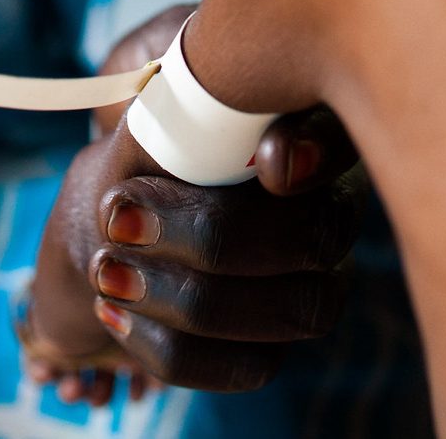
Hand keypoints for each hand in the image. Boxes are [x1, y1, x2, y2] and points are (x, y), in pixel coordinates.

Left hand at [25, 6, 363, 404]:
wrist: (121, 198)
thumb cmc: (150, 117)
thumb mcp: (152, 80)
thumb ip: (174, 79)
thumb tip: (166, 82)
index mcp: (310, 126)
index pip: (340, 135)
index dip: (317, 150)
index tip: (268, 163)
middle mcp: (330, 207)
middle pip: (315, 235)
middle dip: (212, 234)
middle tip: (119, 214)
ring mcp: (315, 280)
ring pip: (292, 310)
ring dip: (183, 296)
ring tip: (105, 268)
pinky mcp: (276, 340)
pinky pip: (246, 366)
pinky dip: (168, 345)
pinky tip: (113, 310)